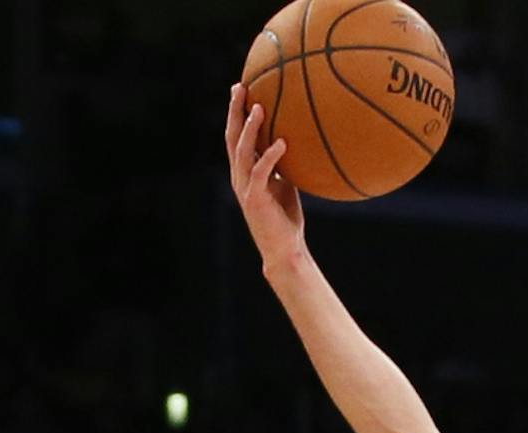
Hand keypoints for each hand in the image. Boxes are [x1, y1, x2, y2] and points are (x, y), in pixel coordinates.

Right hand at [225, 82, 305, 268]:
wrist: (284, 251)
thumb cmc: (285, 219)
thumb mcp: (285, 185)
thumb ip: (283, 165)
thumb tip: (296, 142)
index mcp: (244, 171)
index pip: (235, 135)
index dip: (236, 112)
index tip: (241, 87)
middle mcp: (239, 176)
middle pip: (231, 136)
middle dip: (234, 110)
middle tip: (240, 86)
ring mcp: (245, 188)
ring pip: (241, 151)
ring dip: (249, 128)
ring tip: (259, 107)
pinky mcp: (256, 199)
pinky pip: (261, 172)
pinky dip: (270, 156)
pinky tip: (282, 142)